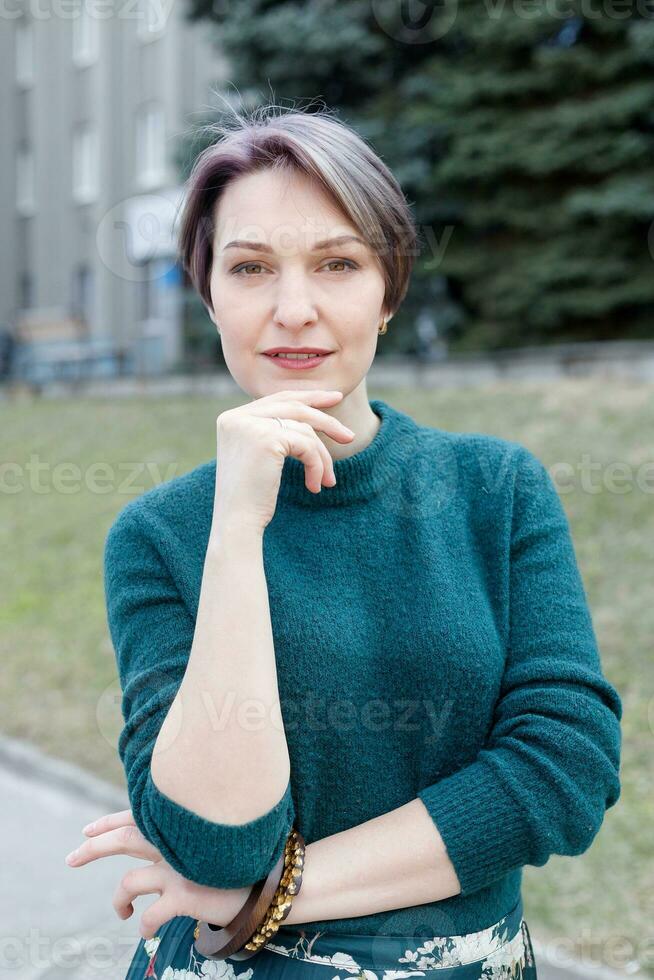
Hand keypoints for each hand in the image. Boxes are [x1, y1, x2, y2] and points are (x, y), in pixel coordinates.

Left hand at [65, 808, 250, 939]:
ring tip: (122, 913)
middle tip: (71, 857)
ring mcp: (178, 870)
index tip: (87, 829)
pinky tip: (145, 932)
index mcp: (181, 829)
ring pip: (128, 883)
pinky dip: (142, 925)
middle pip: (124, 838)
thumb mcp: (212, 843)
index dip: (109, 822)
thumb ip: (188, 840)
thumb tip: (163, 846)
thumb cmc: (243, 863)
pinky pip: (148, 915)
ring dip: (118, 902)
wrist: (269, 882)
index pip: (136, 816)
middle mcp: (176, 845)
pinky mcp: (184, 896)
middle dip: (93, 847)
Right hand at [212, 388, 354, 533]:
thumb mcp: (258, 458)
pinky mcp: (266, 438)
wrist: (237, 522)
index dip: (308, 398)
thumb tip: (307, 418)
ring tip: (328, 481)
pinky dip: (317, 465)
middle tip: (349, 435)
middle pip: (293, 406)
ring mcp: (250, 425)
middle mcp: (237, 417)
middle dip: (325, 418)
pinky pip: (306, 445)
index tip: (334, 399)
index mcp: (231, 418)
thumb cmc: (250, 498)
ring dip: (322, 456)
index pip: (277, 399)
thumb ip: (272, 433)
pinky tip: (315, 486)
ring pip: (304, 428)